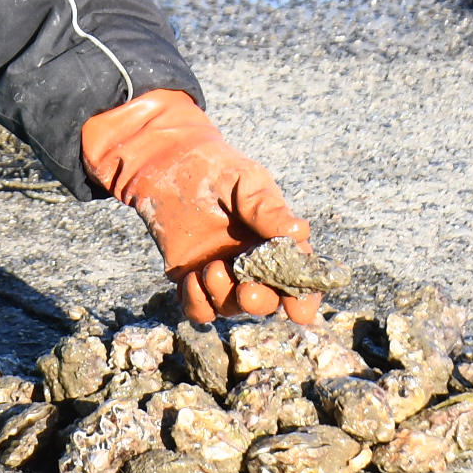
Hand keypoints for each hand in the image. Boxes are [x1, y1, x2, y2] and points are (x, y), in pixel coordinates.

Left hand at [80, 90, 320, 324]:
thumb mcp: (246, 182)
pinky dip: (197, 303)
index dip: (303, 299)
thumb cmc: (216, 167)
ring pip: (231, 307)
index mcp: (275, 242)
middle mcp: (251, 263)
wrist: (168, 162)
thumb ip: (268, 209)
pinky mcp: (189, 277)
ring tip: (211, 267)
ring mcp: (221, 273)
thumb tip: (299, 232)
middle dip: (260, 303)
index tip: (299, 311)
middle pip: (266, 301)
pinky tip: (191, 279)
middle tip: (247, 291)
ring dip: (224, 297)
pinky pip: (198, 308)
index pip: (297, 278)